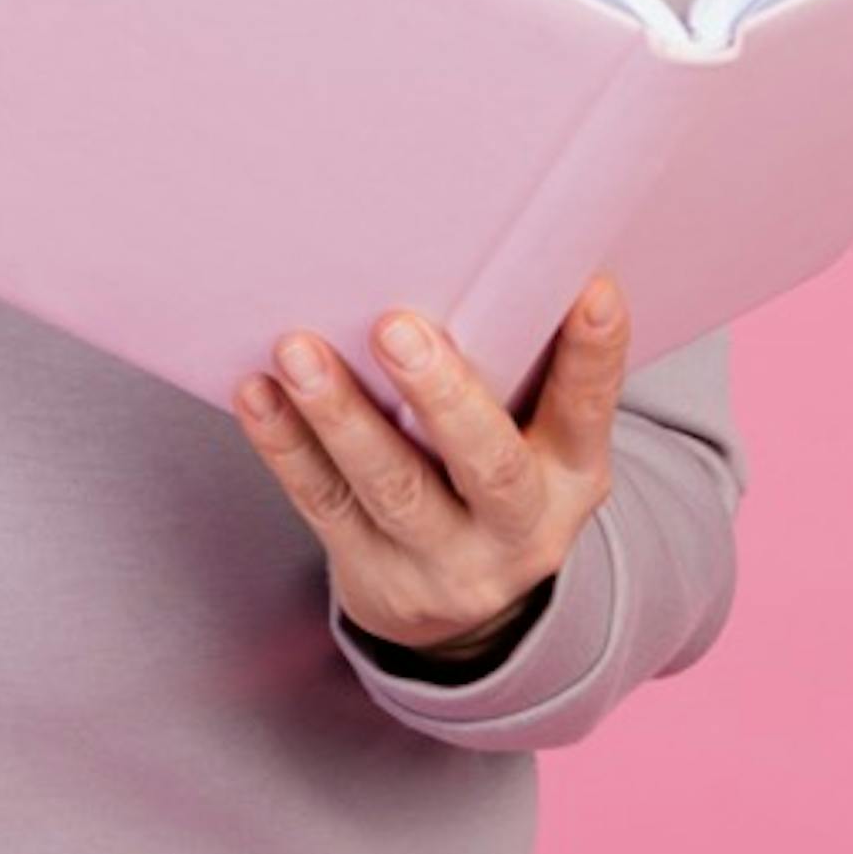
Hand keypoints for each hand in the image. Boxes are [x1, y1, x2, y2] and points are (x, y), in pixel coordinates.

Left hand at [232, 272, 631, 661]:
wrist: (457, 608)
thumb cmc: (494, 469)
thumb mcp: (537, 434)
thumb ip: (526, 363)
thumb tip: (496, 246)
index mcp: (572, 475)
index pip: (588, 410)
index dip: (594, 355)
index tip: (591, 289)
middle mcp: (520, 529)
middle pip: (487, 466)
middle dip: (442, 396)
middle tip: (395, 326)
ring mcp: (445, 561)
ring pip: (391, 488)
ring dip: (340, 416)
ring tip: (297, 350)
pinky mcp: (373, 573)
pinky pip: (324, 504)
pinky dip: (286, 445)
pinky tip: (258, 393)